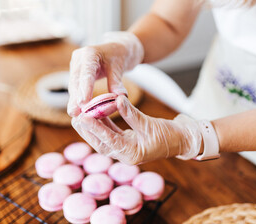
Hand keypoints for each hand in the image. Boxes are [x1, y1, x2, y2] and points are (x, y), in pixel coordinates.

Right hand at [67, 32, 143, 116]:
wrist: (117, 48)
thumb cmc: (119, 55)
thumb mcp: (120, 66)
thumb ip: (117, 82)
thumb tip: (119, 98)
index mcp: (90, 53)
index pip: (87, 72)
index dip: (84, 87)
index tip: (82, 102)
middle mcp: (79, 58)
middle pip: (76, 80)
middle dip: (75, 97)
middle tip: (74, 113)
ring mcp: (76, 65)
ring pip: (74, 85)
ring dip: (74, 100)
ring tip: (75, 115)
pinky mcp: (76, 73)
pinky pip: (76, 87)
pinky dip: (77, 98)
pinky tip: (78, 110)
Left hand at [71, 95, 202, 164]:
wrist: (181, 141)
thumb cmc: (169, 135)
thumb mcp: (150, 124)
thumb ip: (132, 113)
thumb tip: (117, 100)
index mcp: (132, 154)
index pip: (109, 140)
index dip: (95, 128)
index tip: (82, 117)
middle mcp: (125, 155)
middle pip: (100, 143)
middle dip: (87, 131)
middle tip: (75, 117)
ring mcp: (125, 151)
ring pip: (103, 140)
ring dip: (92, 128)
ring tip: (81, 116)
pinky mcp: (126, 144)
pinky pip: (111, 135)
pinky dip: (103, 126)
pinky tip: (96, 115)